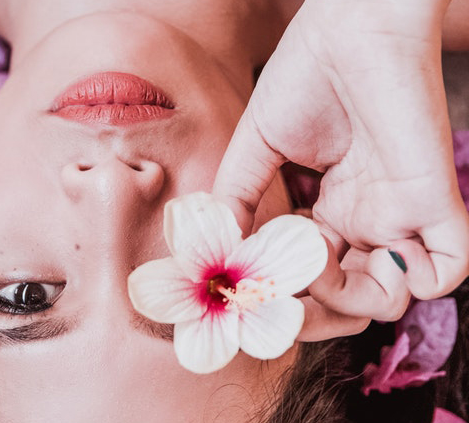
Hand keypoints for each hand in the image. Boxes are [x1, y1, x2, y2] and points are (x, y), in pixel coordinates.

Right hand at [213, 0, 468, 340]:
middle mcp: (362, 219)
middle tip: (281, 295)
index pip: (308, 274)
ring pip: (390, 297)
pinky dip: (416, 284)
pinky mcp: (432, 201)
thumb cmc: (304, 78)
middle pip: (346, 298)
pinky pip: (447, 273)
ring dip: (351, 300)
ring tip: (321, 260)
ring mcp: (397, 214)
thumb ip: (236, 198)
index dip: (281, 292)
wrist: (349, 29)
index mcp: (326, 208)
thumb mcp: (255, 147)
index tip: (248, 293)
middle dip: (312, 311)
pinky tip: (376, 253)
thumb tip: (218, 251)